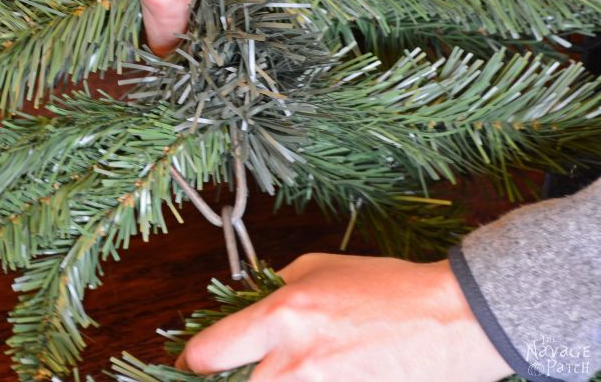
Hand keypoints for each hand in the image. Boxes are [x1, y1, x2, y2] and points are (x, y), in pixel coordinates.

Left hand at [176, 253, 513, 381]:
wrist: (451, 321)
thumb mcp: (318, 267)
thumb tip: (242, 309)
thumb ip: (273, 290)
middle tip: (229, 372)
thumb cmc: (385, 286)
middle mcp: (292, 365)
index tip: (187, 366)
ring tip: (286, 368)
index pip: (209, 353)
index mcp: (282, 317)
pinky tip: (318, 374)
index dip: (189, 364)